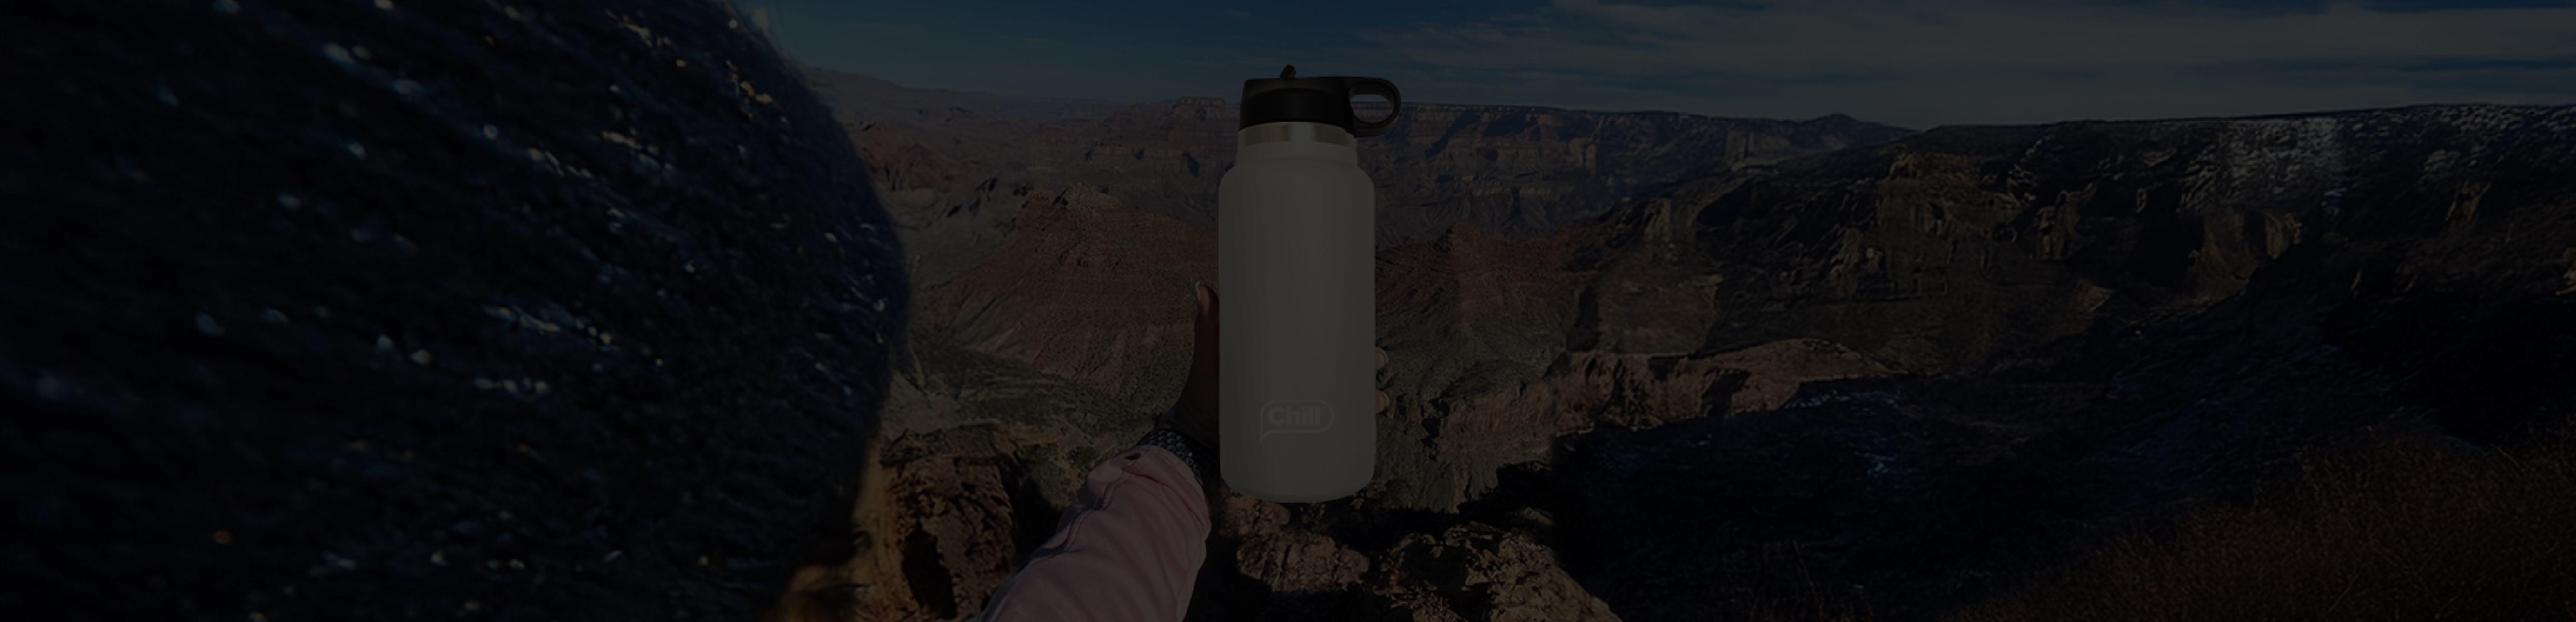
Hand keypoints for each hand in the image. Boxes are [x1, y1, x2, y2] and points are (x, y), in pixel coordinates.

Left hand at [1161, 283, 1389, 450]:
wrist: (1195, 443)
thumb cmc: (1203, 394)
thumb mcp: (1212, 358)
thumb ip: (1209, 327)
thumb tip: (1203, 287)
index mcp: (1284, 355)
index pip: (1322, 336)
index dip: (1349, 328)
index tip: (1365, 319)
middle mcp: (1298, 381)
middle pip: (1342, 366)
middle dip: (1367, 361)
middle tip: (1377, 359)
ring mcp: (1301, 409)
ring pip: (1345, 398)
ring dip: (1368, 397)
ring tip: (1377, 400)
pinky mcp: (1299, 437)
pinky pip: (1336, 431)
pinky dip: (1356, 429)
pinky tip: (1369, 429)